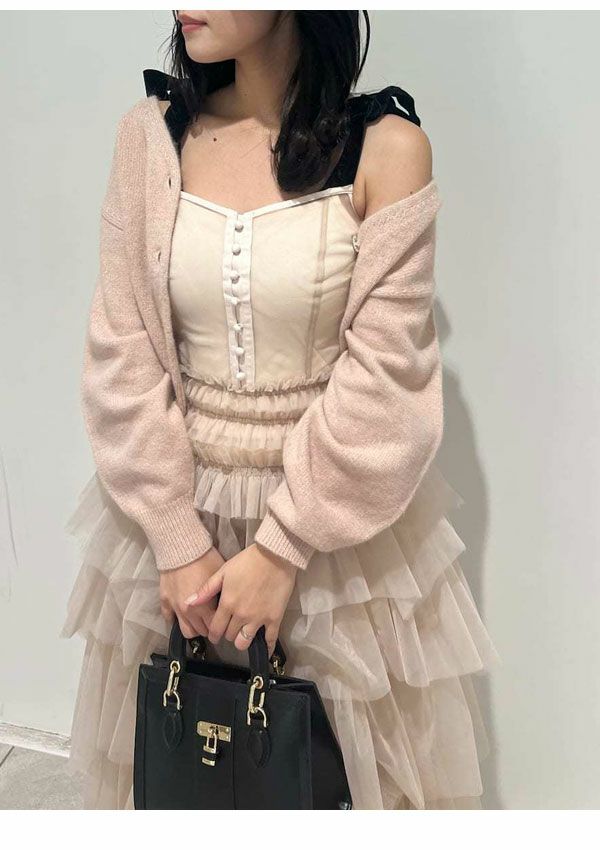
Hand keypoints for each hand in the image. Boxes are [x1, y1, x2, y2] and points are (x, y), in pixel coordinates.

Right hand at [159, 546, 224, 638]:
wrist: (181, 546)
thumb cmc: (204, 558)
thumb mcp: (220, 576)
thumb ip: (222, 594)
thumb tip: (229, 603)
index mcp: (204, 607)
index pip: (215, 628)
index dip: (221, 626)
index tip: (224, 622)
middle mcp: (189, 612)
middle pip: (201, 632)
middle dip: (209, 629)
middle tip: (213, 621)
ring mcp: (175, 608)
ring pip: (186, 631)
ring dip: (194, 628)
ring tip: (199, 620)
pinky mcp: (164, 601)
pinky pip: (169, 618)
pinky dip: (176, 619)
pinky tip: (183, 613)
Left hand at [187, 542, 297, 656]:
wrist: (275, 555)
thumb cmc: (248, 561)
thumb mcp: (224, 571)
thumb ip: (206, 589)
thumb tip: (189, 603)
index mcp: (227, 604)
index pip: (215, 629)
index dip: (213, 634)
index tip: (214, 634)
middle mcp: (241, 615)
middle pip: (229, 636)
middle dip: (227, 633)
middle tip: (230, 627)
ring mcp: (258, 618)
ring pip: (244, 642)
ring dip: (241, 640)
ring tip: (243, 633)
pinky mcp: (274, 618)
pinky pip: (270, 640)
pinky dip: (267, 648)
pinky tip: (264, 650)